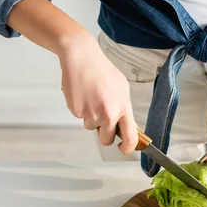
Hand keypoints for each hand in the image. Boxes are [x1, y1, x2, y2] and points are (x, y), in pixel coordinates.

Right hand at [58, 31, 137, 153]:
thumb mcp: (122, 90)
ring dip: (92, 117)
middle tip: (103, 118)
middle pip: (106, 140)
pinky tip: (83, 95)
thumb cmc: (102, 71)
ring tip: (92, 97)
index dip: (127, 148)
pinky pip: (80, 117)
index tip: (124, 148)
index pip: (130, 138)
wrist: (81, 58)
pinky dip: (82, 109)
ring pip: (92, 127)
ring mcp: (91, 114)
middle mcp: (108, 114)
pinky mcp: (76, 111)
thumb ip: (125, 110)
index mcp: (123, 108)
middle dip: (104, 133)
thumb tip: (128, 127)